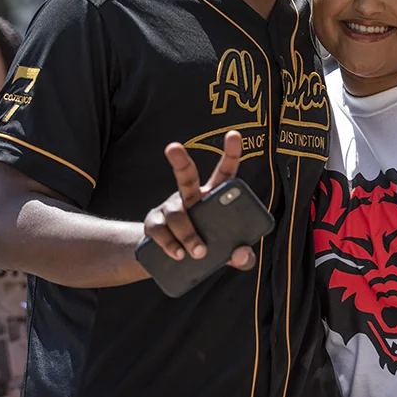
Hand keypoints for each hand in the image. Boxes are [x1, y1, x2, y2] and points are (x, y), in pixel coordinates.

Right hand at [143, 131, 255, 270]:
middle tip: (172, 147)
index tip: (234, 135)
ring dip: (188, 233)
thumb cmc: (207, 247)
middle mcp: (190, 196)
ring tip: (198, 252)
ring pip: (176, 212)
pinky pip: (159, 230)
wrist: (173, 261)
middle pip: (186, 175)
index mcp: (213, 197)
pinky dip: (169, 243)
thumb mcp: (227, 253)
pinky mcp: (154, 223)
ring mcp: (170, 207)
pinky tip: (177, 254)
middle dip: (180, 161)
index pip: (225, 171)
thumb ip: (242, 256)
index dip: (231, 153)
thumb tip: (242, 254)